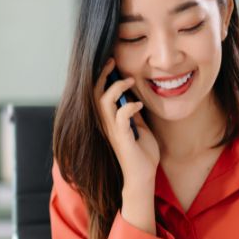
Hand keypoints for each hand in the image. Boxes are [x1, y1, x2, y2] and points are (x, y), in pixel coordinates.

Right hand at [95, 59, 159, 187]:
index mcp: (109, 120)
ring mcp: (112, 131)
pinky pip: (120, 117)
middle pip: (95, 94)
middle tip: (112, 61)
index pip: (97, 94)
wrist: (143, 177)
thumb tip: (134, 97)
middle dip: (102, 75)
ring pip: (103, 102)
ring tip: (129, 80)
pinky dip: (129, 107)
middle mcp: (106, 124)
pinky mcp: (122, 138)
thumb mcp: (139, 128)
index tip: (111, 63)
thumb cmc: (142, 154)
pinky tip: (138, 105)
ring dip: (116, 88)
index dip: (101, 77)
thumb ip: (133, 114)